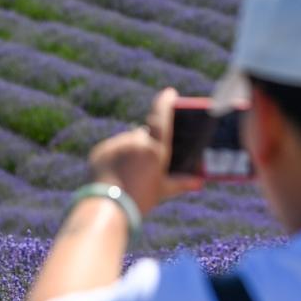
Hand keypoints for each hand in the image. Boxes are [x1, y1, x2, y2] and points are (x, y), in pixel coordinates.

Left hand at [87, 88, 203, 213]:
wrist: (107, 208)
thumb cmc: (140, 199)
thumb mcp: (163, 191)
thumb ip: (181, 182)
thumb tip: (200, 182)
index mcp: (154, 148)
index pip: (161, 117)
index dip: (165, 102)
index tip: (169, 93)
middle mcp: (135, 141)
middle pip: (143, 134)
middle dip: (146, 145)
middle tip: (146, 163)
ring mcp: (116, 145)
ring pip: (126, 142)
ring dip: (130, 151)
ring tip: (129, 174)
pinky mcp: (100, 150)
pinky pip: (111, 149)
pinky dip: (115, 157)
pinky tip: (115, 173)